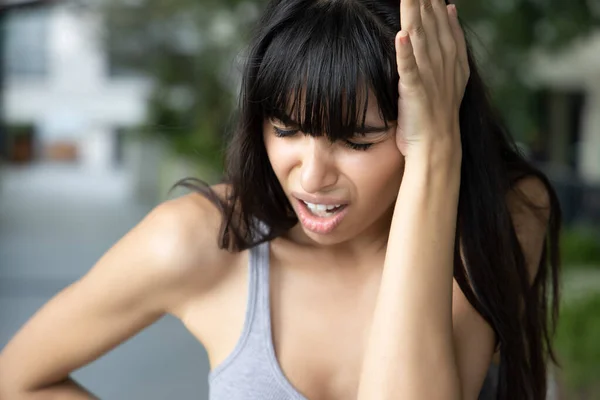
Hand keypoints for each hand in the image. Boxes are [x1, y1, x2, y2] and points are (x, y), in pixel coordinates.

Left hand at [395, 0, 468, 162]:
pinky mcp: (415, 91)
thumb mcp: (451, 74)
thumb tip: (451, 9)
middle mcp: (443, 62)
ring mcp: (430, 76)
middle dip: (426, 1)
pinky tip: (401, 36)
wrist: (439, 145)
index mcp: (452, 56)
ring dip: (415, 15)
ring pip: (421, 38)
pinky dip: (405, 53)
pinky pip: (409, 69)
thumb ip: (452, 42)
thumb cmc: (439, 112)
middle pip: (432, 22)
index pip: (443, 18)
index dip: (435, 0)